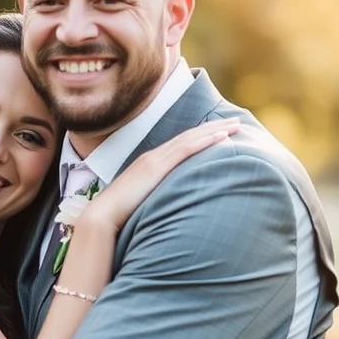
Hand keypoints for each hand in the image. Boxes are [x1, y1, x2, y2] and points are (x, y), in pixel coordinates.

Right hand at [85, 118, 238, 231]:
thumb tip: (167, 208)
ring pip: (191, 139)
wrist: (102, 216)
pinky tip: (222, 137)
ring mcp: (155, 160)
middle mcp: (153, 157)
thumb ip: (154, 199)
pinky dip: (205, 141)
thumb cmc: (119, 215)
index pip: (180, 145)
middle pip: (189, 137)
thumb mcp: (141, 203)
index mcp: (149, 164)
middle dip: (213, 128)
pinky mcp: (157, 167)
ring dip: (215, 131)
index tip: (220, 132)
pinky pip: (186, 149)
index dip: (200, 136)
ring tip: (235, 126)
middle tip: (236, 122)